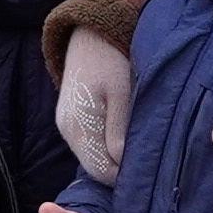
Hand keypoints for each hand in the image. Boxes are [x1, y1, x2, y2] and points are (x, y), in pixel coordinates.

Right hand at [54, 28, 131, 180]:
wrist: (90, 36)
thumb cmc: (112, 60)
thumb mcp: (122, 94)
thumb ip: (119, 131)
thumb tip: (122, 164)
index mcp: (80, 126)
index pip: (101, 171)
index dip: (124, 176)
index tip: (147, 169)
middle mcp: (67, 130)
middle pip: (95, 169)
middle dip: (119, 171)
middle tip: (146, 163)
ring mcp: (65, 126)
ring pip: (91, 159)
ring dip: (112, 160)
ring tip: (136, 150)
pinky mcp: (68, 121)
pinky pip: (88, 146)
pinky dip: (104, 148)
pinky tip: (121, 138)